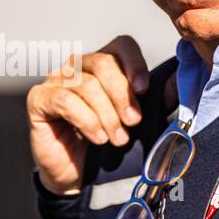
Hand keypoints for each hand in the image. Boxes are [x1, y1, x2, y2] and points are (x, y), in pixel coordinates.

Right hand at [26, 35, 149, 194]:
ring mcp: (55, 80)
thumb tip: (179, 83)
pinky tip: (98, 137)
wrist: (74, 172)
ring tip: (117, 139)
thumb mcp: (134, 120)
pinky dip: (87, 121)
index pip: (121, 45)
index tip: (144, 90)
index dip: (135, 64)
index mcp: (101, 63)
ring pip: (86, 84)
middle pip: (103, 63)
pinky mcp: (38, 99)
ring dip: (107, 115)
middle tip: (133, 122)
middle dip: (122, 95)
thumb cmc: (104, 142)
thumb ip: (156, 100)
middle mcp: (76, 66)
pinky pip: (66, 101)